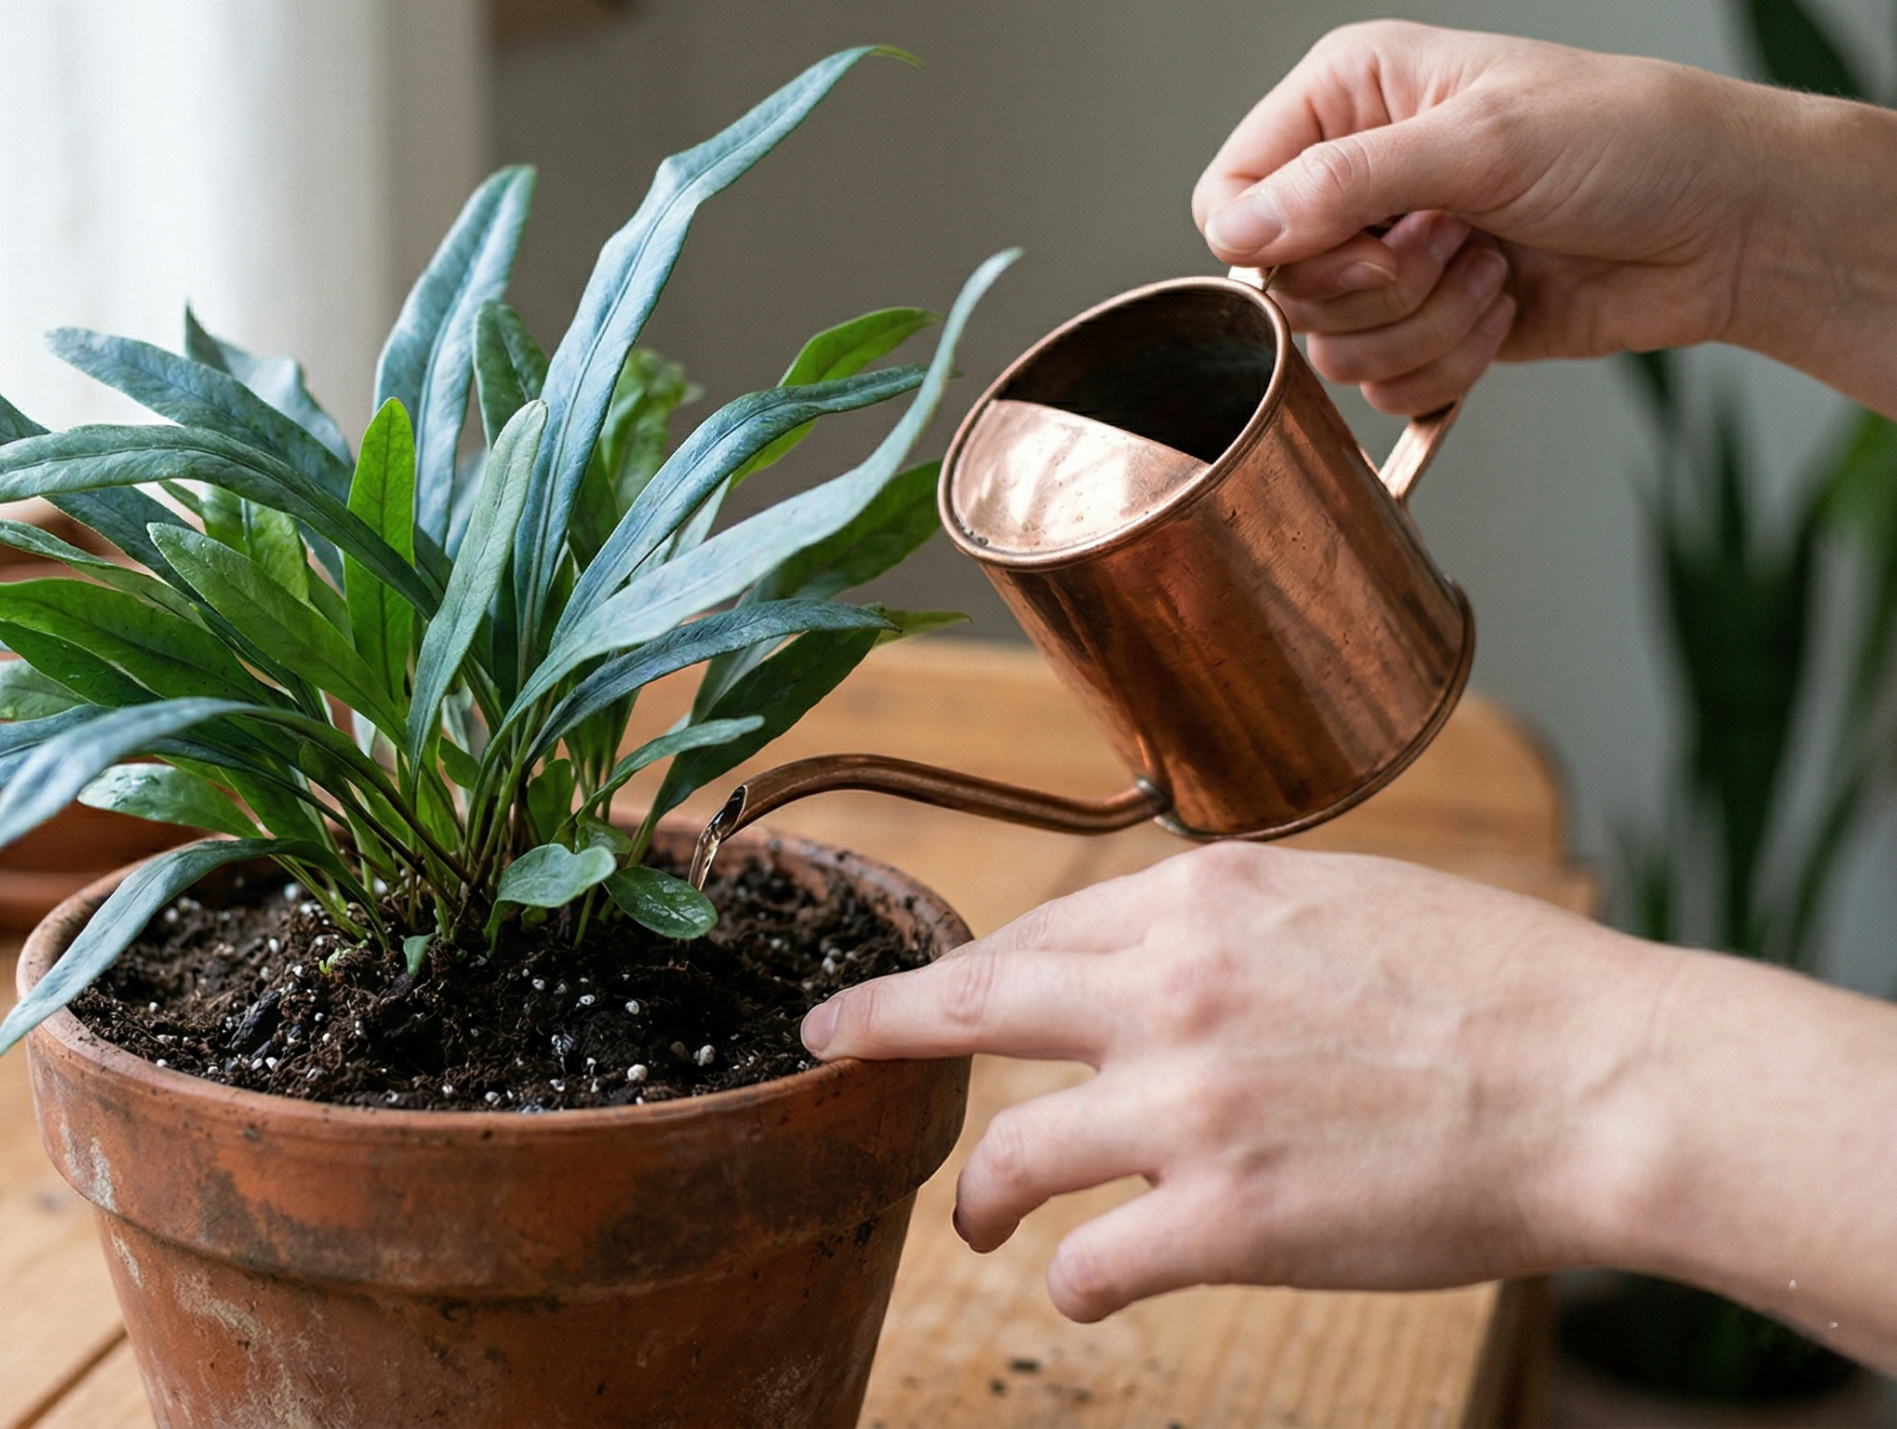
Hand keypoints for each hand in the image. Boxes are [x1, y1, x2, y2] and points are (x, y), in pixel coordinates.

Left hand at [800, 843, 1667, 1322]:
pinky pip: (1089, 1262)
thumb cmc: (1496, 986)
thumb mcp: (1339, 897)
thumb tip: (1142, 941)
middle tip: (831, 1046)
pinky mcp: (1224, 1221)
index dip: (967, 970)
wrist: (1603, 1084)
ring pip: (1006, 1154)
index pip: (1036, 932)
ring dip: (977, 1195)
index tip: (921, 987)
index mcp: (1200, 901)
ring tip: (976, 1219)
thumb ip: (1221, 922)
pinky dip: (1073, 1280)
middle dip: (878, 1026)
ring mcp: (1188, 1108)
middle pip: (968, 1006)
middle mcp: (1169, 991)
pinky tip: (1087, 1286)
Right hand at [1192, 21, 1896, 414]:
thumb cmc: (1630, 143)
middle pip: (1280, 285)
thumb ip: (1343, 182)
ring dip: (1424, 325)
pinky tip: (1506, 310)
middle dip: (1379, 284)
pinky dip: (1448, 364)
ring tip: (1495, 270)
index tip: (1366, 238)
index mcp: (1347, 98)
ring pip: (1331, 347)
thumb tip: (1238, 228)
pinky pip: (1382, 384)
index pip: (1229, 193)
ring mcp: (1392, 256)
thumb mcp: (1481, 142)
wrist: (1727, 225)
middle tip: (1456, 239)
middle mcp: (1356, 176)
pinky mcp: (1428, 323)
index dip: (1277, 243)